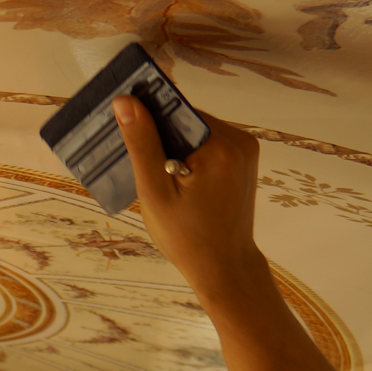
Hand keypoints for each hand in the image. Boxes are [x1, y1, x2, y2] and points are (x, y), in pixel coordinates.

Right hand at [113, 96, 265, 296]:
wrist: (225, 268)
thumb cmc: (188, 239)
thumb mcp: (155, 192)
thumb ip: (142, 144)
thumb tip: (125, 101)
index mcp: (219, 147)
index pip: (176, 110)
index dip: (150, 117)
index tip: (130, 133)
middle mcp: (239, 142)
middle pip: (188, 120)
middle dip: (164, 136)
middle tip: (146, 165)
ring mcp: (246, 151)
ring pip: (198, 131)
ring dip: (177, 146)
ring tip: (163, 176)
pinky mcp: (245, 161)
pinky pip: (210, 144)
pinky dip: (192, 155)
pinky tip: (180, 179)